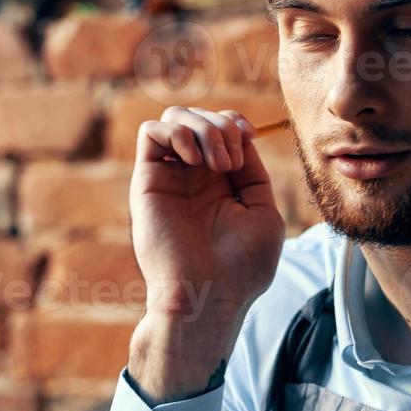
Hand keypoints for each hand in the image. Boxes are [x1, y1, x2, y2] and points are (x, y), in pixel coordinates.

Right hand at [127, 108, 286, 401]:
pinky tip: (195, 162)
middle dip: (223, 125)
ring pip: (175, 116)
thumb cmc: (241, 266)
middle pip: (200, 117)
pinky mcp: (147, 181)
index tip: (249, 136)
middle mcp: (193, 177)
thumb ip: (253, 173)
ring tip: (217, 164)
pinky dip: (176, 132)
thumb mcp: (263, 212)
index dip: (236, 122)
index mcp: (221, 184)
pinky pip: (151, 131)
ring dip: (203, 127)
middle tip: (231, 164)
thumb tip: (241, 137)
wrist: (209, 295)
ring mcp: (170, 177)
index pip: (223, 129)